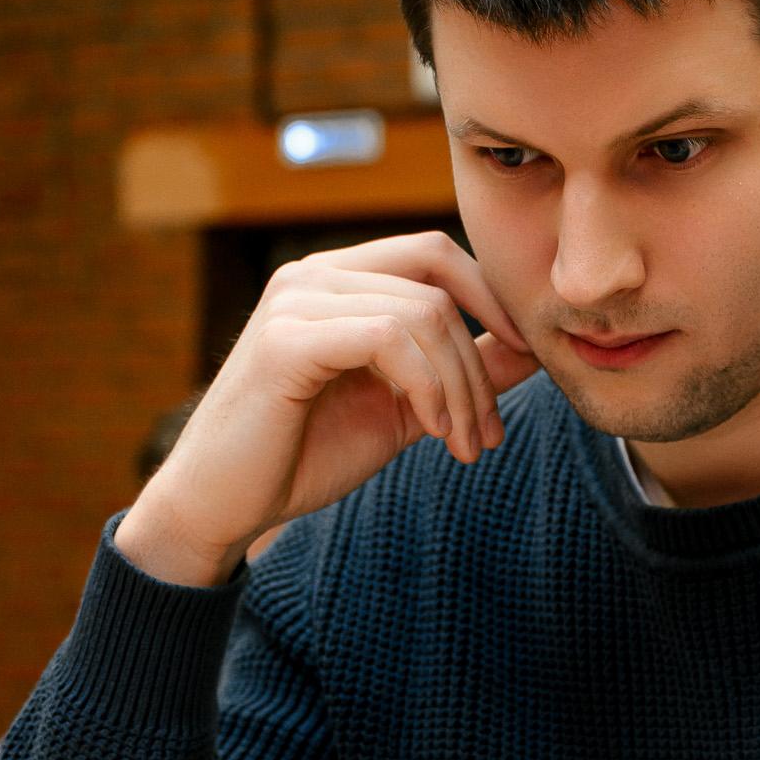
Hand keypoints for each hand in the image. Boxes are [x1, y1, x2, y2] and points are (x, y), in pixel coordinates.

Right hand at [114, 233, 534, 585]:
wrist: (226, 505)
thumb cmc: (306, 454)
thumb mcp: (407, 408)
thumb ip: (464, 372)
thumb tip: (533, 347)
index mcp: (340, 280)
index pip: (436, 255)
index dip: (491, 299)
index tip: (525, 359)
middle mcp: (314, 275)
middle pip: (438, 286)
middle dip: (480, 361)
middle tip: (489, 433)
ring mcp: (295, 300)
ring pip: (421, 314)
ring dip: (460, 388)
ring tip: (462, 446)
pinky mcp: (285, 338)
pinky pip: (388, 338)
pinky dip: (427, 387)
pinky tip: (432, 431)